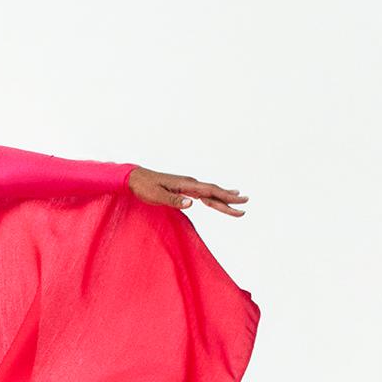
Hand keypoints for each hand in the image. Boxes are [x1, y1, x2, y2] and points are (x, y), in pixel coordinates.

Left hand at [129, 167, 244, 217]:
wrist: (134, 178)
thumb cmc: (144, 187)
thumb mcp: (156, 196)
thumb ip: (174, 200)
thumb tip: (192, 203)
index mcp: (186, 184)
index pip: (210, 192)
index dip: (226, 197)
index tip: (240, 202)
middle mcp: (190, 183)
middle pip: (214, 192)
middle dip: (230, 199)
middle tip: (246, 204)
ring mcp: (187, 185)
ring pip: (210, 192)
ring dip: (224, 197)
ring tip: (240, 198)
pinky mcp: (182, 188)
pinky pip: (201, 193)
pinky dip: (212, 196)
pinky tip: (217, 197)